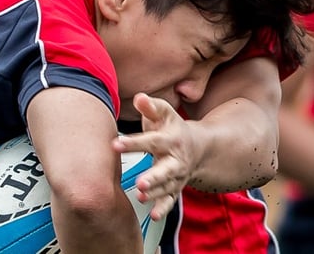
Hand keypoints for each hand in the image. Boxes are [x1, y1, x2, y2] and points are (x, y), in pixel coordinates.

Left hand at [113, 92, 194, 221]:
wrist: (198, 147)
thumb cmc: (172, 127)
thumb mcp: (163, 112)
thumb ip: (150, 106)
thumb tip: (139, 97)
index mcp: (171, 139)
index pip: (151, 141)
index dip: (133, 143)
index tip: (115, 144)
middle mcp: (175, 160)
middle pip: (165, 169)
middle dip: (154, 177)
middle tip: (140, 183)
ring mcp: (177, 176)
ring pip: (167, 187)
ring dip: (156, 193)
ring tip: (142, 196)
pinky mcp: (175, 188)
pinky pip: (170, 200)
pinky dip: (163, 208)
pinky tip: (153, 215)